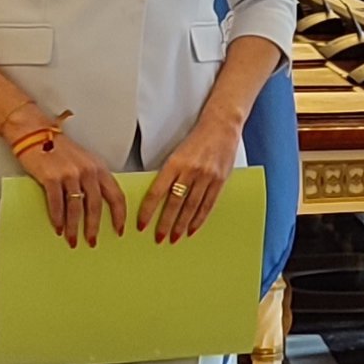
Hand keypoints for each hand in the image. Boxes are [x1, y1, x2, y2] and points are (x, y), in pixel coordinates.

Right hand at [15, 133, 126, 248]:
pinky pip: (57, 204)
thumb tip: (97, 208)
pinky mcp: (51, 177)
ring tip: (72, 239)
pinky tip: (58, 228)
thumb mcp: (84, 161)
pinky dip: (58, 219)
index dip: (119, 215)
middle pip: (95, 206)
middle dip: (94, 227)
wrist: (34, 132)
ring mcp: (69, 173)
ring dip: (74, 228)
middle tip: (92, 242)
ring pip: (76, 208)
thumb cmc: (59, 148)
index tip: (119, 230)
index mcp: (98, 167)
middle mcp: (87, 170)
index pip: (116, 195)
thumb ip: (93, 179)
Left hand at [136, 113, 240, 243]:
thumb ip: (170, 172)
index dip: (148, 209)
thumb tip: (158, 196)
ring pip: (191, 207)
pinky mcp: (219, 180)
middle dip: (165, 223)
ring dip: (181, 225)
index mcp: (175, 162)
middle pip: (175, 203)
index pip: (157, 191)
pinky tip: (192, 229)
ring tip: (174, 237)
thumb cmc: (197, 138)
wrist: (221, 125)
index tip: (142, 223)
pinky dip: (199, 219)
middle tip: (158, 238)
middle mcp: (190, 170)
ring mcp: (206, 176)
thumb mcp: (178, 152)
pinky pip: (208, 204)